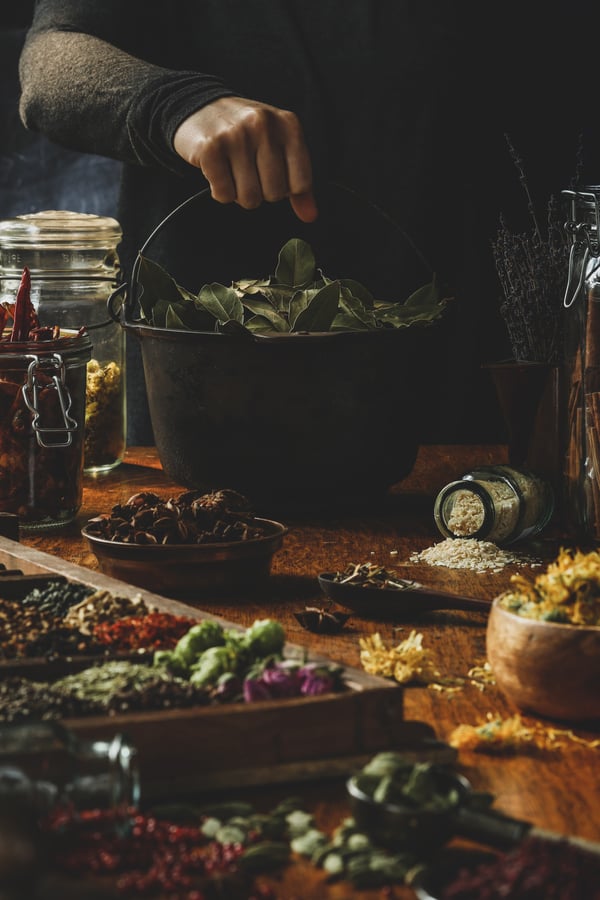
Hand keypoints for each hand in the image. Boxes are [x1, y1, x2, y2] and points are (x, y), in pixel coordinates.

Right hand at [173, 96, 317, 221]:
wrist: (200, 107)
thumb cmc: (245, 132)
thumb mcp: (279, 147)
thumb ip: (298, 182)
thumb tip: (310, 216)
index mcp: (288, 125)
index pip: (301, 183)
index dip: (285, 189)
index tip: (272, 175)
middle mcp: (263, 125)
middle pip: (274, 194)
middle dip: (261, 191)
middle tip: (249, 172)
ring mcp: (236, 134)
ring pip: (249, 198)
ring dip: (239, 194)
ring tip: (233, 171)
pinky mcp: (210, 147)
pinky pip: (224, 194)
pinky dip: (220, 192)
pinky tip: (219, 172)